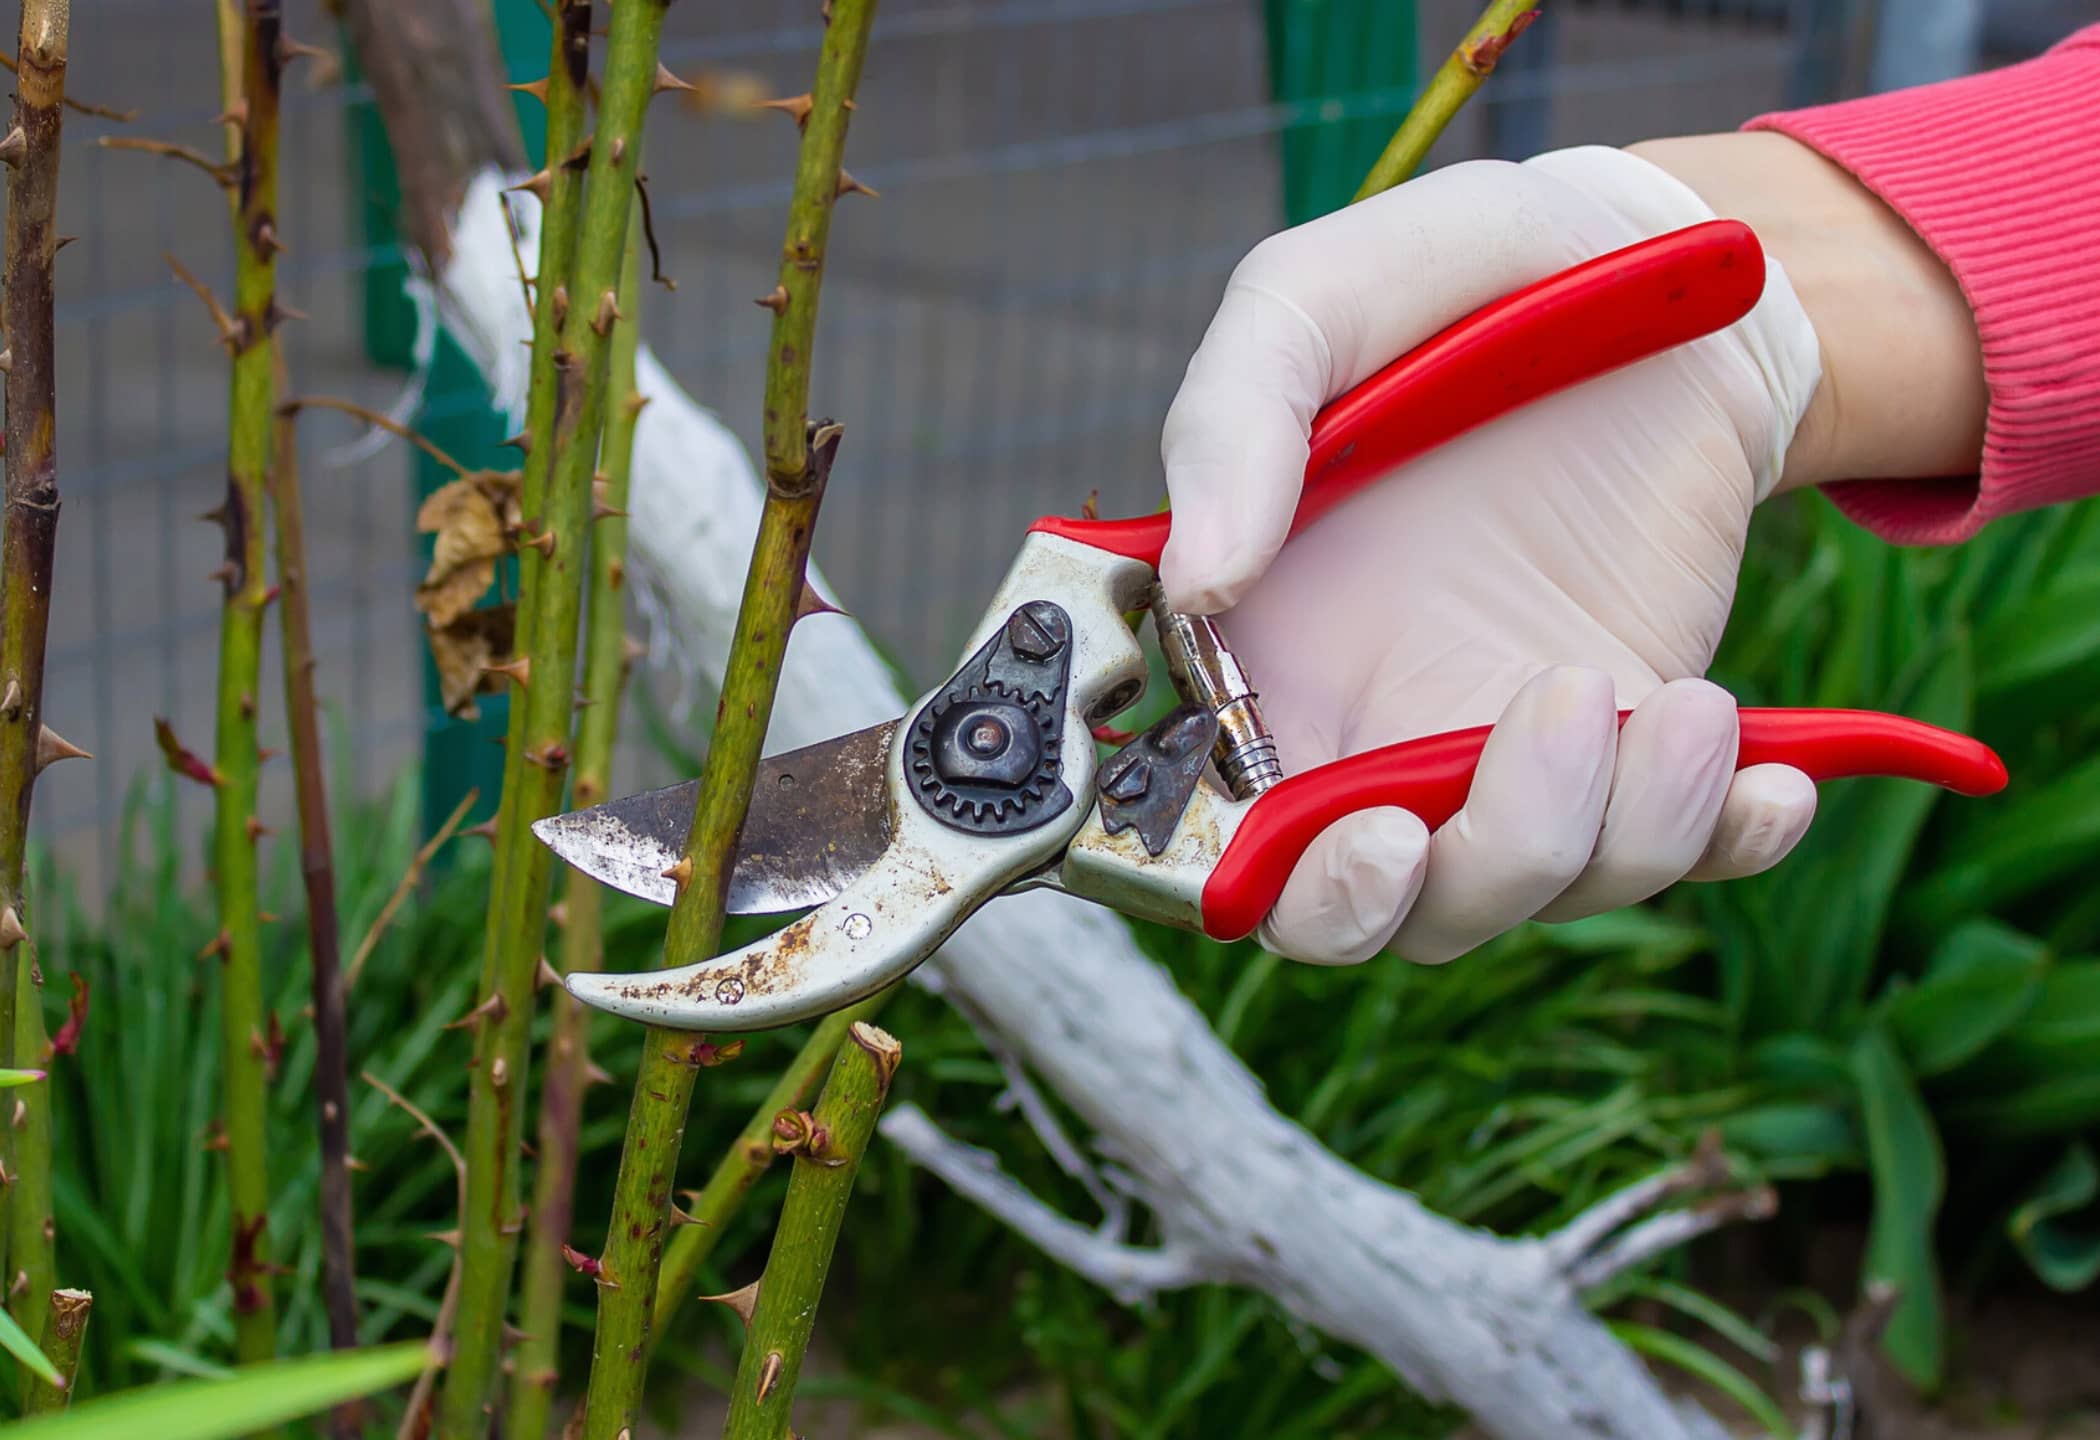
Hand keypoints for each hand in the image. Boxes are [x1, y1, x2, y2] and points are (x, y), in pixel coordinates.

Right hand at [1159, 144, 1829, 965]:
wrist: (1646, 260)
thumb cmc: (1450, 282)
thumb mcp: (1312, 302)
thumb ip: (1229, 423)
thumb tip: (1200, 582)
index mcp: (1247, 652)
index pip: (1205, 828)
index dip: (1245, 879)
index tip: (1346, 837)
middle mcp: (1356, 723)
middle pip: (1355, 909)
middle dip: (1418, 894)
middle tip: (1481, 778)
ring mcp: (1493, 742)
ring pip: (1514, 891)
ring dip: (1599, 838)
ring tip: (1673, 705)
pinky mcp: (1623, 737)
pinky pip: (1666, 851)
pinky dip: (1722, 844)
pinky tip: (1771, 775)